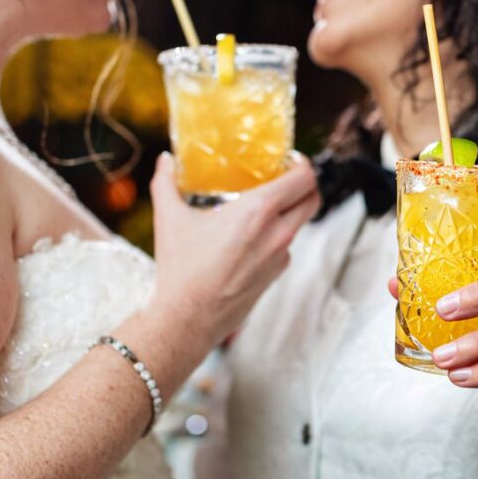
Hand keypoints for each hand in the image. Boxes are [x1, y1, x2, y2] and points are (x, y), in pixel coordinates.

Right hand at [149, 152, 319, 346]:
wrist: (188, 320)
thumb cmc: (181, 269)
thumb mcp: (169, 218)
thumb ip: (165, 182)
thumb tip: (164, 159)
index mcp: (259, 212)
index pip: (305, 179)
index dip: (303, 164)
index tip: (289, 159)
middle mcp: (278, 233)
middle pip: (313, 199)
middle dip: (304, 184)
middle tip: (283, 176)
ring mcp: (281, 256)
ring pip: (299, 222)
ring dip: (289, 210)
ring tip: (262, 204)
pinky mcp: (277, 274)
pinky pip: (285, 245)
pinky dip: (275, 234)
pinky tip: (250, 236)